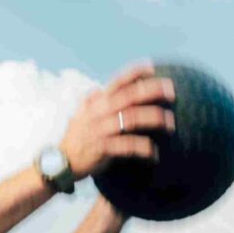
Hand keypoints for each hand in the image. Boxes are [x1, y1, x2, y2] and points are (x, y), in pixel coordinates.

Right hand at [59, 63, 175, 179]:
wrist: (60, 164)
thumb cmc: (75, 139)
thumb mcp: (81, 117)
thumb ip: (91, 102)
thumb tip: (97, 89)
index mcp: (97, 103)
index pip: (117, 82)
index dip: (135, 73)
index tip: (153, 68)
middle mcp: (99, 112)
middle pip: (130, 97)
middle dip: (152, 91)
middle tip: (172, 92)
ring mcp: (100, 130)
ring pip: (132, 119)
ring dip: (154, 119)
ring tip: (171, 123)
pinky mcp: (102, 148)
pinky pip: (128, 146)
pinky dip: (143, 148)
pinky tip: (155, 153)